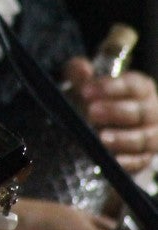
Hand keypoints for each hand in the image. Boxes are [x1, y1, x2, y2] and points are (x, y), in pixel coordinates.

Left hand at [65, 56, 157, 173]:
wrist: (94, 124)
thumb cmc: (92, 98)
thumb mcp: (83, 82)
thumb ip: (79, 73)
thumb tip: (81, 68)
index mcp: (140, 87)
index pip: (132, 85)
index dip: (109, 88)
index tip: (85, 91)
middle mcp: (151, 110)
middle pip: (139, 112)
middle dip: (115, 112)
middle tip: (91, 111)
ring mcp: (151, 135)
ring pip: (143, 138)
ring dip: (122, 139)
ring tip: (101, 137)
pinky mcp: (145, 157)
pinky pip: (141, 160)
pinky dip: (128, 161)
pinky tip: (114, 159)